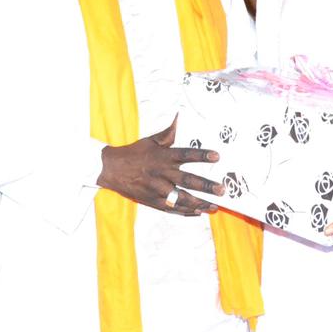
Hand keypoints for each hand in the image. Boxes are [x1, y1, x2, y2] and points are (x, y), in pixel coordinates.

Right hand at [97, 119, 224, 215]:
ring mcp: (157, 189)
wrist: (111, 169)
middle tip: (221, 190)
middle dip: (206, 186)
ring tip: (214, 206)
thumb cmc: (133, 153)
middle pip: (187, 180)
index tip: (217, 156)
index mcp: (163, 156)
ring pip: (181, 198)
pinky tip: (198, 212)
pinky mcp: (152, 201)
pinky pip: (172, 208)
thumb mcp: (149, 140)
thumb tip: (179, 119)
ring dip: (199, 203)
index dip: (201, 155)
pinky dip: (185, 211)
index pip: (186, 155)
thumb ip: (167, 134)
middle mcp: (162, 173)